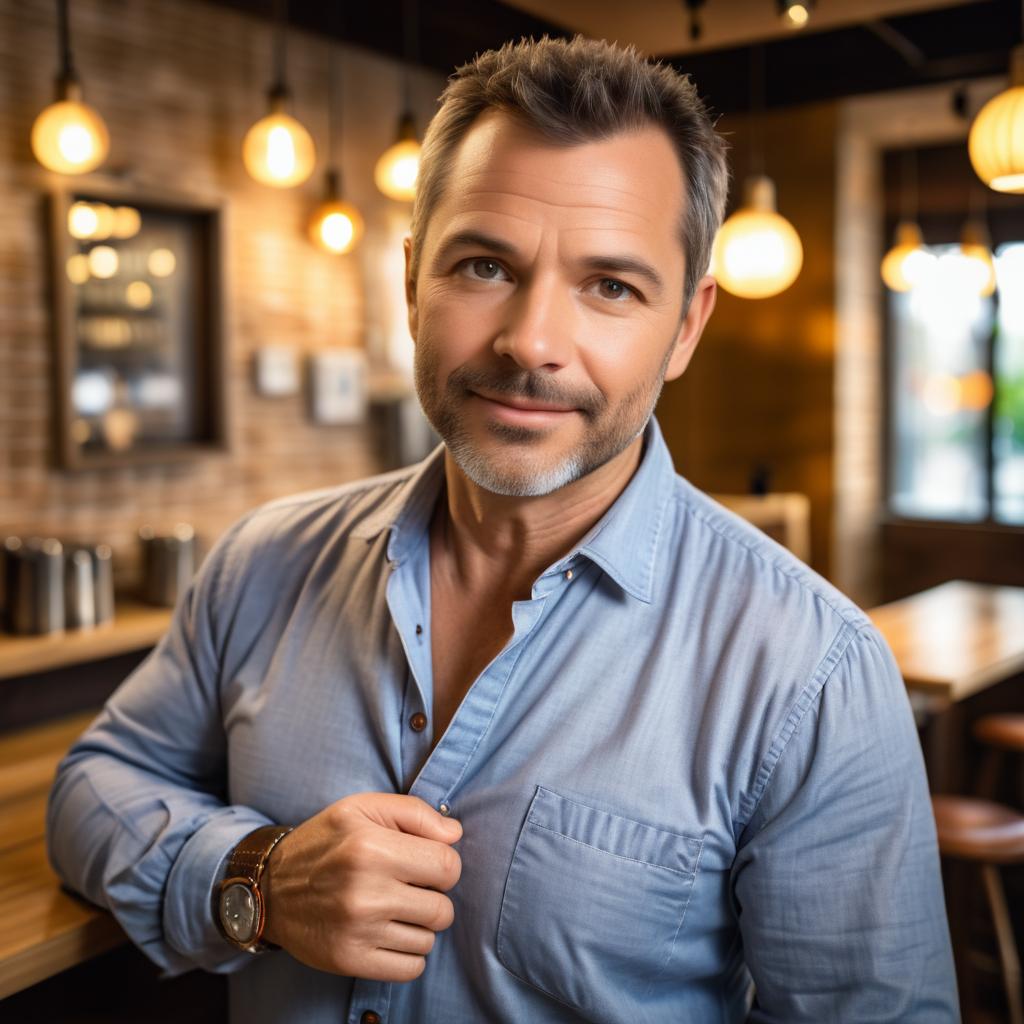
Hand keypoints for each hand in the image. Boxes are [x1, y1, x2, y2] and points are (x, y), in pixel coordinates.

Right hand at [261, 792, 461, 980]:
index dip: (443, 865)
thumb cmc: (324, 843)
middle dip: (432, 897)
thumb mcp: (362, 808)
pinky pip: (410, 968)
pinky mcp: (349, 961)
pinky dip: (407, 953)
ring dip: (417, 926)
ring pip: (428, 940)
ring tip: (392, 909)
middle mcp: (365, 892)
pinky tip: (387, 933)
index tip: (424, 864)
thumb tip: (455, 834)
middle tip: (406, 887)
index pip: (448, 867)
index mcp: (371, 848)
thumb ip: (415, 812)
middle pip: (443, 909)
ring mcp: (357, 931)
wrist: (269, 888)